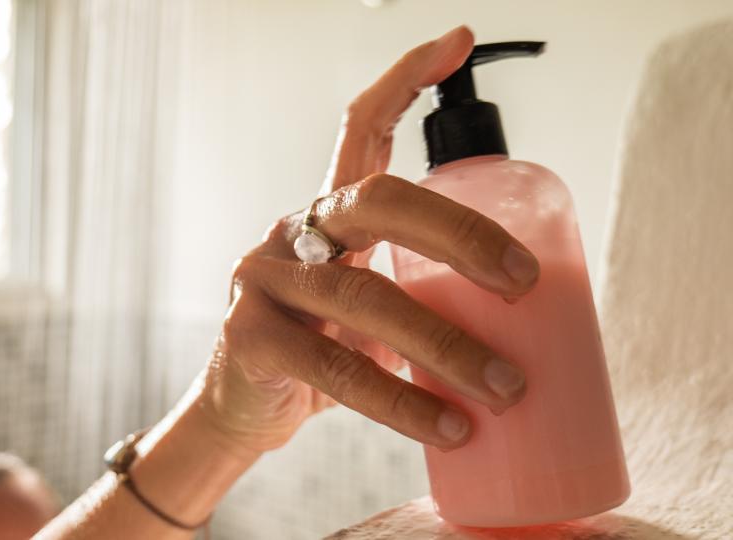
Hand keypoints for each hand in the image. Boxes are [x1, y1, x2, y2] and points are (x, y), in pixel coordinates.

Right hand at [196, 25, 538, 454]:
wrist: (242, 409)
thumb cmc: (323, 352)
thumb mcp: (368, 309)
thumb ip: (418, 294)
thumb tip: (532, 321)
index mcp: (328, 216)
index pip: (359, 127)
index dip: (405, 80)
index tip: (459, 44)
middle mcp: (293, 231)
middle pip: (376, 199)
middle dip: (459, 232)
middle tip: (524, 281)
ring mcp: (264, 278)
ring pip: (363, 295)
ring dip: (445, 342)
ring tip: (505, 386)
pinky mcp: (251, 336)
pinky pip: (336, 367)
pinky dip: (401, 400)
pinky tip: (447, 426)